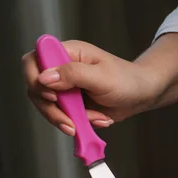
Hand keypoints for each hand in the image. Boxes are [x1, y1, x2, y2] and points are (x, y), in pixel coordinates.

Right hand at [22, 40, 157, 135]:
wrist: (143, 94)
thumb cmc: (127, 79)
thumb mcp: (101, 76)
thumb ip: (73, 74)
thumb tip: (44, 78)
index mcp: (67, 54)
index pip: (34, 61)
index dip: (35, 79)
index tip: (53, 97)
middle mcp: (61, 70)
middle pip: (37, 89)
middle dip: (52, 110)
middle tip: (70, 122)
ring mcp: (66, 88)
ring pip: (49, 107)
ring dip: (69, 119)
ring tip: (96, 119)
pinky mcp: (73, 105)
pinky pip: (65, 117)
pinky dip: (80, 123)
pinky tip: (100, 119)